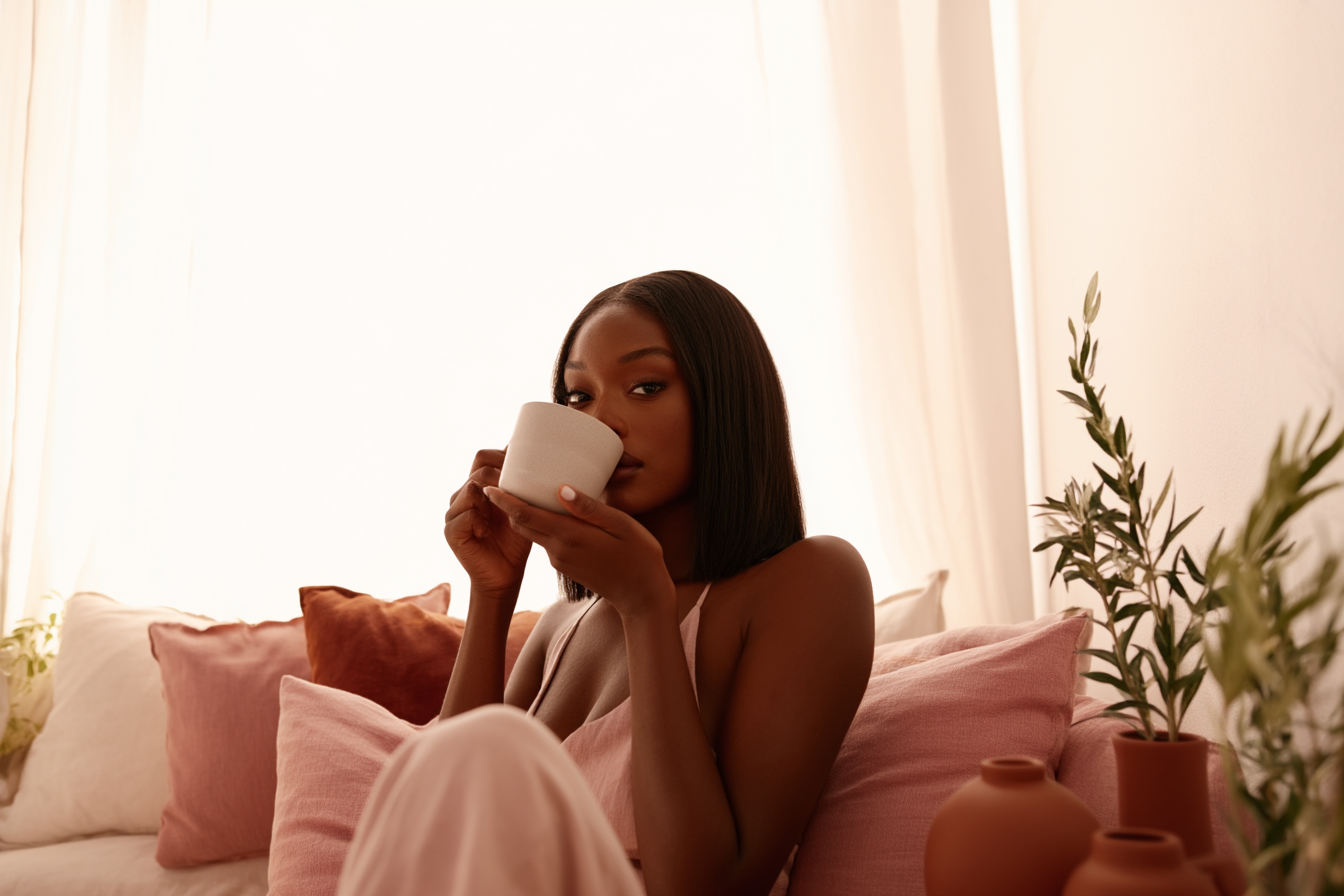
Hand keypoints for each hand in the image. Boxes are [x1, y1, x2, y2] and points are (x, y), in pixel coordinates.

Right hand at [444, 449, 532, 598]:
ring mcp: (454, 511)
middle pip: (479, 471)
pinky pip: (466, 515)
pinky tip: (487, 532)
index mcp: (479, 485)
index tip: (523, 474)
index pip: (483, 457)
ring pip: (471, 489)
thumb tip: (540, 455)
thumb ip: (523, 484)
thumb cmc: (516, 539)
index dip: (502, 458)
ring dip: (492, 502)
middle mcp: (463, 494)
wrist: (506, 573)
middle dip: (501, 481)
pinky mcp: (451, 530)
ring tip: (500, 519)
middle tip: (515, 499)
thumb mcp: (524, 507)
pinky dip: (481, 521)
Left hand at [483, 484, 674, 619]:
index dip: (504, 500)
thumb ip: (590, 508)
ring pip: (532, 533)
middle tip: (503, 481)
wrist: (641, 596)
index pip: (525, 516)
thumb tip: (561, 488)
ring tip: (525, 491)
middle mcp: (558, 550)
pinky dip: (540, 525)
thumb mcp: (621, 524)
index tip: (489, 485)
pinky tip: (550, 512)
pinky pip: (545, 541)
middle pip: (521, 525)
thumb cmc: (638, 556)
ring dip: (523, 515)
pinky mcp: (564, 566)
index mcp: (569, 536)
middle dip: (507, 505)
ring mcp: (559, 560)